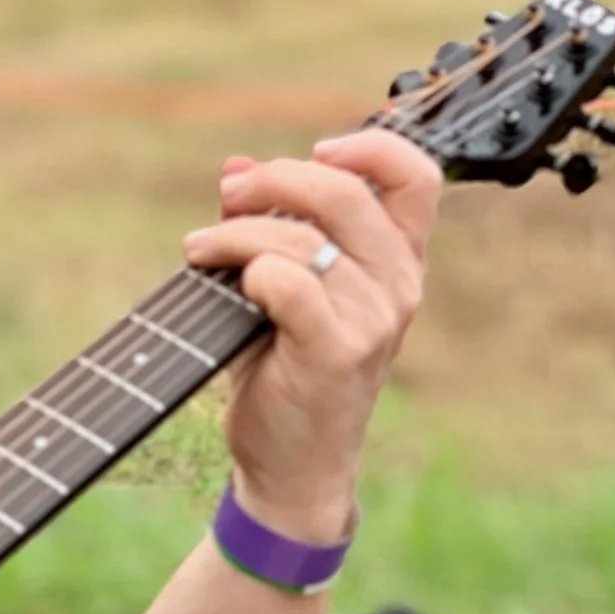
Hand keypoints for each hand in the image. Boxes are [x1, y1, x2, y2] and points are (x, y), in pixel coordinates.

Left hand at [181, 126, 440, 543]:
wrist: (291, 466)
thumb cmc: (286, 374)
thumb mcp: (283, 289)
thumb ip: (271, 226)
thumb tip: (235, 169)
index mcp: (398, 262)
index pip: (415, 176)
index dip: (368, 147)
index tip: (316, 150)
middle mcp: (398, 286)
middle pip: (346, 192)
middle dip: (272, 181)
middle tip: (226, 200)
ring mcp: (374, 320)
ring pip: (301, 237)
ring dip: (235, 234)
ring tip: (199, 251)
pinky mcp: (337, 351)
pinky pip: (288, 281)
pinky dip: (247, 271)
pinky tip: (224, 287)